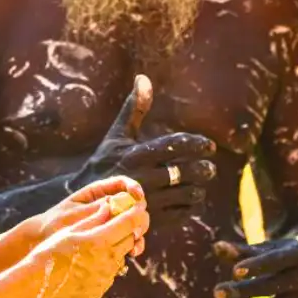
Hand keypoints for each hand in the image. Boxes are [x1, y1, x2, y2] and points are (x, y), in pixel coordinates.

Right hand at [30, 195, 150, 297]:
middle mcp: (107, 260)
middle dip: (128, 231)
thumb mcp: (70, 230)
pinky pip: (109, 274)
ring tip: (96, 246)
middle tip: (121, 224)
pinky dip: (104, 266)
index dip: (137, 213)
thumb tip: (109, 207)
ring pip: (120, 258)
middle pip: (130, 240)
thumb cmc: (49, 253)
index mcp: (100, 240)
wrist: (36, 286)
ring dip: (115, 249)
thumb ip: (93, 219)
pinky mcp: (99, 290)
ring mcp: (105, 277)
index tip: (139, 207)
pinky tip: (87, 264)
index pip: (129, 223)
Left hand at [32, 176, 147, 257]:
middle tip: (138, 227)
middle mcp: (106, 206)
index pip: (122, 184)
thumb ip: (96, 209)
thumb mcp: (75, 215)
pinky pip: (125, 239)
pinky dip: (131, 245)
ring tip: (135, 244)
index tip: (139, 196)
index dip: (134, 188)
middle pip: (132, 206)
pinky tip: (131, 253)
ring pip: (131, 224)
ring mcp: (108, 223)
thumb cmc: (55, 223)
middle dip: (139, 215)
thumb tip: (119, 201)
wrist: (43, 241)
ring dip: (137, 232)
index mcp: (97, 193)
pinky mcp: (108, 238)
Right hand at [71, 75, 217, 225]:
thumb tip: (143, 77)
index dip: (197, 144)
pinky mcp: (152, 220)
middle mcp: (144, 178)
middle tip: (209, 168)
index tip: (208, 146)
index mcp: (136, 155)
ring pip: (188, 193)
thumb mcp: (117, 136)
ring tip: (198, 183)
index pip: (175, 145)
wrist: (88, 204)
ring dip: (198, 188)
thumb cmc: (104, 164)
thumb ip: (135, 109)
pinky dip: (190, 205)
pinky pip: (182, 213)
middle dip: (203, 169)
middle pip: (187, 172)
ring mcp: (148, 202)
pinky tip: (187, 198)